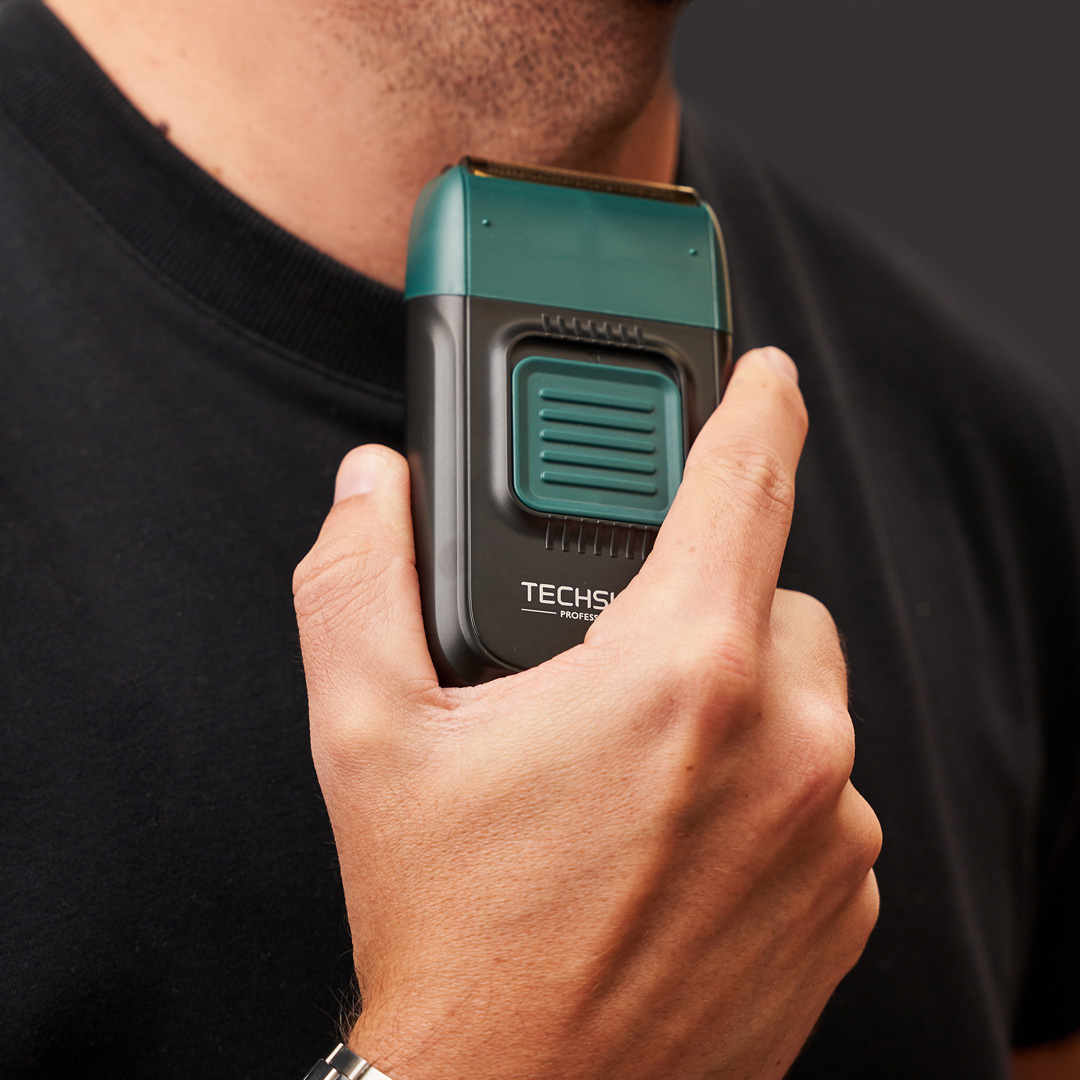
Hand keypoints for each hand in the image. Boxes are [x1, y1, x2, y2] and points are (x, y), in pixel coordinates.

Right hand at [294, 346, 881, 1079]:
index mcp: (679, 675)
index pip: (745, 487)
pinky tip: (682, 833)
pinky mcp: (844, 901)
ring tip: (641, 764)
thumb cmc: (453, 932)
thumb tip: (370, 492)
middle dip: (705, 607)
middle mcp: (785, 747)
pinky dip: (767, 786)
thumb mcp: (369, 737)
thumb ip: (360, 584)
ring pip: (805, 700)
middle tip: (622, 663)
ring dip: (736, 703)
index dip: (759, 411)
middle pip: (772, 604)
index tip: (770, 378)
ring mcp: (829, 831)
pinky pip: (824, 792)